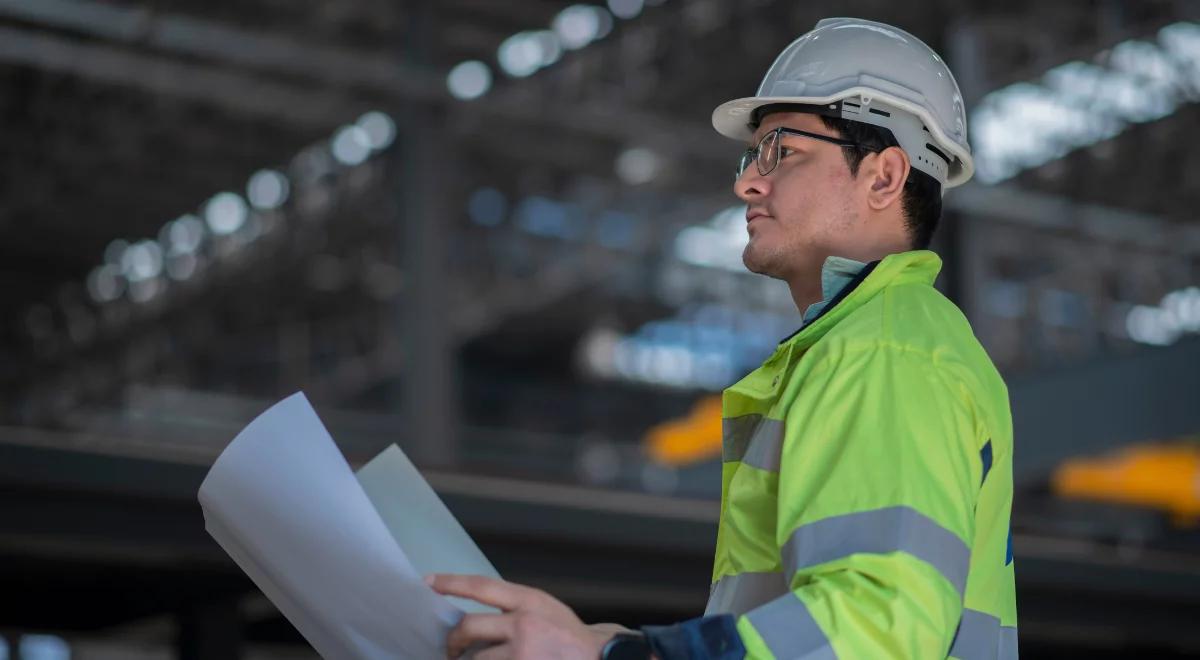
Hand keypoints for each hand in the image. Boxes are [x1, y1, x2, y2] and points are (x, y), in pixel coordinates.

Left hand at [427, 574, 613, 659]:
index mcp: (528, 600)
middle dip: (454, 639)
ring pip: (476, 658)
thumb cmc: (567, 635)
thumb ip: (513, 607)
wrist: (598, 658)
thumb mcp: (543, 607)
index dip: (451, 583)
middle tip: (451, 648)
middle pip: (469, 626)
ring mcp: (522, 654)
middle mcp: (523, 625)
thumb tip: (474, 617)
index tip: (429, 583)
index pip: (481, 586)